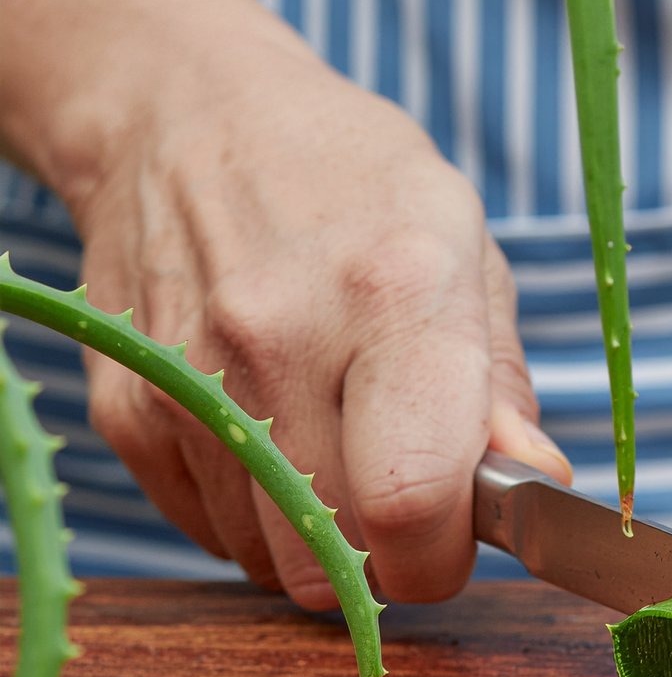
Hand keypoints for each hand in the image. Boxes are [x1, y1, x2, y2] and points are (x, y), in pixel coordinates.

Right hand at [70, 35, 569, 607]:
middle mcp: (279, 340)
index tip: (460, 536)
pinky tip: (276, 430)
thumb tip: (539, 484)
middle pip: (339, 559)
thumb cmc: (356, 187)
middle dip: (392, 558)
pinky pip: (213, 534)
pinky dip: (259, 516)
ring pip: (273, 561)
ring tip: (340, 440)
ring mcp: (188, 380)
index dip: (445, 555)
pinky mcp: (128, 410)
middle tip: (408, 493)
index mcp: (395, 294)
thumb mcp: (466, 251)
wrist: (185, 115)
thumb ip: (503, 386)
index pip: (413, 499)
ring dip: (324, 539)